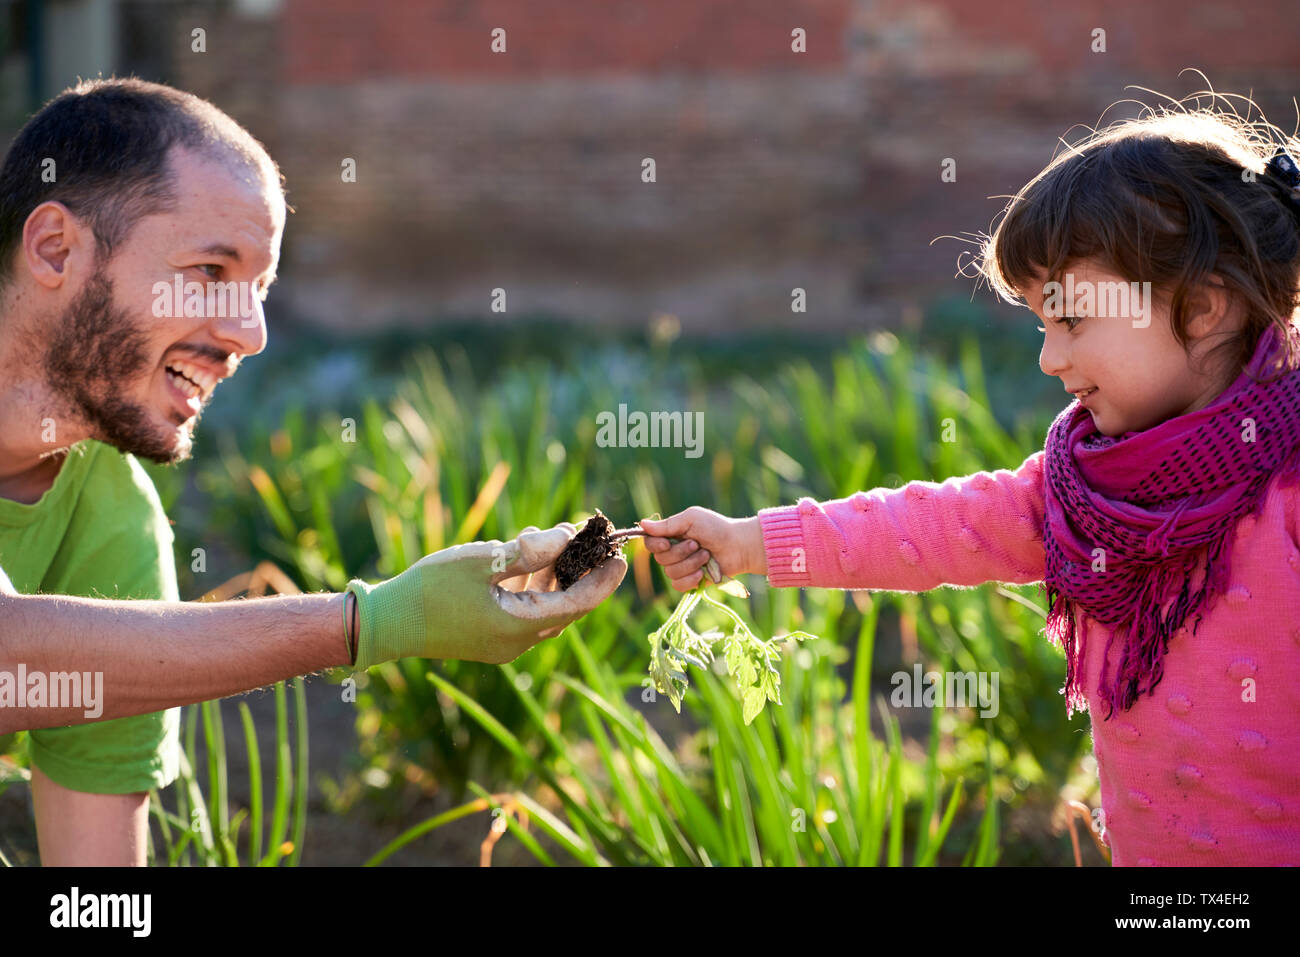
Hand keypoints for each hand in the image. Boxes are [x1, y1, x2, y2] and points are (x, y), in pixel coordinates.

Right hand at [347, 523, 626, 667]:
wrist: (387, 623)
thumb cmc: (430, 589)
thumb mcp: (482, 560)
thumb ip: (528, 551)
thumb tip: (565, 538)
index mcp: (521, 626)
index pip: (579, 603)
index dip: (604, 579)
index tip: (622, 556)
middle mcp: (519, 641)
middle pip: (567, 605)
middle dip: (582, 570)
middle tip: (592, 538)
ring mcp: (505, 643)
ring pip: (548, 605)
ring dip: (556, 573)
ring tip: (556, 537)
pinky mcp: (492, 637)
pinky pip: (528, 609)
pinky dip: (535, 583)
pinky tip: (528, 554)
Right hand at [639, 508, 765, 591]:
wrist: (738, 546)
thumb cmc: (716, 528)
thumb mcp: (691, 519)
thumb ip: (667, 525)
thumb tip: (642, 524)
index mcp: (671, 535)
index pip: (650, 543)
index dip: (655, 545)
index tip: (667, 543)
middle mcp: (673, 552)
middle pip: (660, 559)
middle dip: (680, 553)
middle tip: (697, 545)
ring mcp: (682, 568)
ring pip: (670, 573)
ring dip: (690, 564)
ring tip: (706, 556)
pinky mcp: (690, 581)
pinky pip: (678, 585)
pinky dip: (691, 579)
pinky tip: (703, 573)